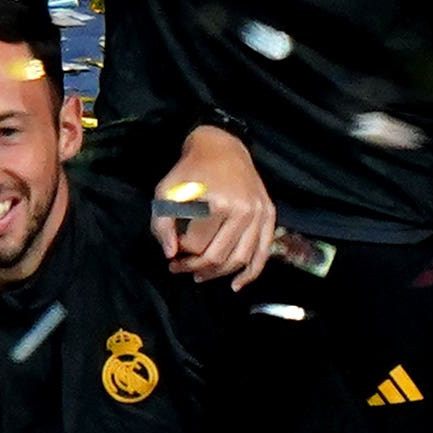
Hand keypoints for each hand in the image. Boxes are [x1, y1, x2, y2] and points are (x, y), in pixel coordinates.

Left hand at [153, 122, 278, 285]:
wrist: (222, 147)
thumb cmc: (190, 170)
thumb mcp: (167, 190)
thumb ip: (162, 222)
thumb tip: (170, 254)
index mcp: (217, 203)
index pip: (197, 245)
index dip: (181, 254)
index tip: (171, 254)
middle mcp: (243, 211)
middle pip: (220, 255)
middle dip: (196, 268)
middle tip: (180, 269)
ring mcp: (260, 215)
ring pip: (241, 259)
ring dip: (219, 274)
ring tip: (200, 277)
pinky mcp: (270, 217)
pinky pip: (263, 254)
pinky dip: (250, 273)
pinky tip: (235, 285)